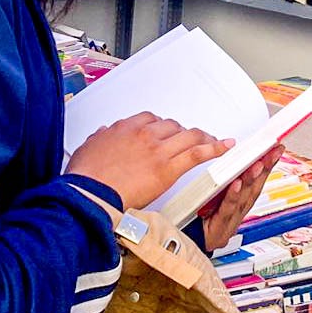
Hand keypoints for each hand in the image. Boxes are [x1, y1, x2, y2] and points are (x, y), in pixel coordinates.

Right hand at [66, 113, 230, 210]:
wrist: (91, 193)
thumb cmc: (86, 176)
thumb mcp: (88, 148)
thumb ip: (99, 139)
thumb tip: (103, 134)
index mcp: (126, 128)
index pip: (151, 119)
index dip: (162, 126)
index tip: (166, 132)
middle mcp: (145, 134)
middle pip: (173, 127)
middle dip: (182, 133)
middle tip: (190, 140)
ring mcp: (158, 150)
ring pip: (188, 137)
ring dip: (203, 138)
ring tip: (214, 141)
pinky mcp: (168, 168)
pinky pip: (197, 154)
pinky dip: (214, 149)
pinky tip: (225, 148)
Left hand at [201, 144, 281, 251]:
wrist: (184, 247)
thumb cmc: (194, 224)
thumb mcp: (211, 201)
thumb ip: (222, 185)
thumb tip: (231, 162)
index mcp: (236, 207)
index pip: (254, 183)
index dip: (266, 166)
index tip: (274, 150)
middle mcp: (236, 216)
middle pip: (253, 190)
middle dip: (265, 169)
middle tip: (272, 152)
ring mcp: (229, 225)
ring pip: (242, 200)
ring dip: (251, 180)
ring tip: (258, 163)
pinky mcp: (218, 232)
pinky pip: (225, 212)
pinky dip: (232, 197)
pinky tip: (236, 184)